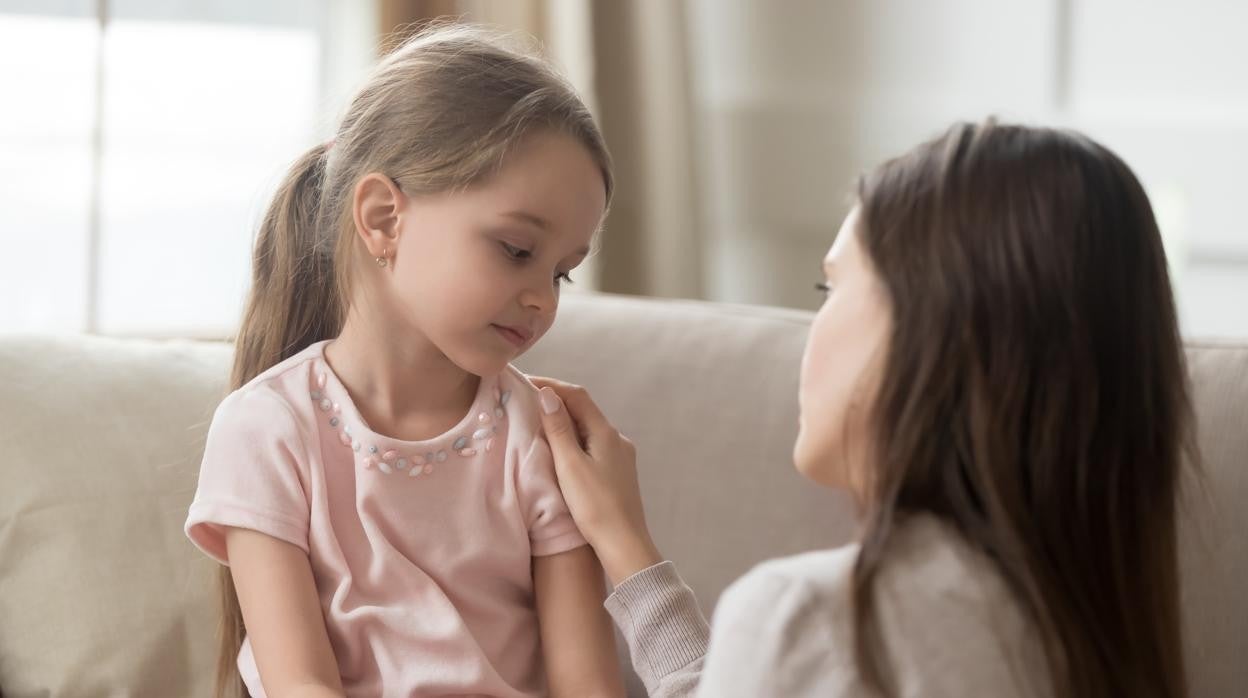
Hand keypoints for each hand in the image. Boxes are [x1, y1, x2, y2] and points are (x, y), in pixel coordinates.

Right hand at [532, 377, 662, 585]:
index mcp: (606, 433)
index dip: (552, 385)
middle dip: (557, 402)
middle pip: (584, 410)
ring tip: (538, 424)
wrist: (624, 544)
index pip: (577, 396)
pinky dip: (574, 440)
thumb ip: (559, 429)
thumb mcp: (570, 465)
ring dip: (565, 422)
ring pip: (588, 429)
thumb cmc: (595, 506)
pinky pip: (593, 445)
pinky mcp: (618, 473)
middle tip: (527, 401)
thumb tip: (548, 395)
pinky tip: (561, 451)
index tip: (526, 383)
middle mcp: (617, 439)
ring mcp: (620, 456)